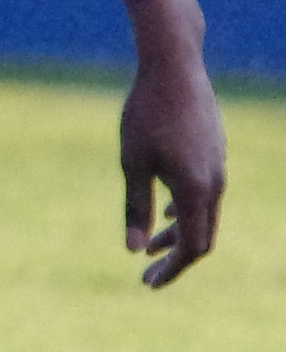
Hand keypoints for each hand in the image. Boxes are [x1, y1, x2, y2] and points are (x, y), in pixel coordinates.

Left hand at [121, 48, 225, 286]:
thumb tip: (134, 250)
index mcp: (196, 190)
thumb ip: (135, 207)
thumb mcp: (132, 163)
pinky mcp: (213, 151)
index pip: (192, 247)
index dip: (172, 269)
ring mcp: (218, 166)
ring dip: (178, 233)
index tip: (148, 284)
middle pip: (201, 235)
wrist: (174, 67)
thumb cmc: (145, 114)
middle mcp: (215, 183)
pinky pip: (204, 192)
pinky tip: (166, 210)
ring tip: (151, 249)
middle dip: (175, 259)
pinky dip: (185, 209)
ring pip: (202, 213)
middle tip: (148, 276)